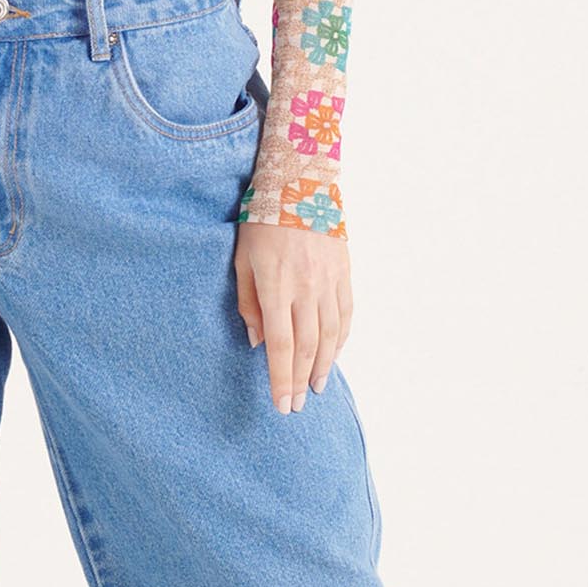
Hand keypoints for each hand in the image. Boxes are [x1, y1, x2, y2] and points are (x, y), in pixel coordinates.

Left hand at [234, 221, 352, 413]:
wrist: (300, 181)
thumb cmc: (261, 220)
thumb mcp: (242, 259)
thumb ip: (248, 302)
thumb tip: (256, 342)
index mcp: (277, 286)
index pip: (282, 346)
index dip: (282, 379)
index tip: (281, 404)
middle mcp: (307, 288)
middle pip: (308, 347)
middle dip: (301, 381)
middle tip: (297, 405)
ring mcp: (329, 281)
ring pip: (331, 335)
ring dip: (324, 366)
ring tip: (316, 387)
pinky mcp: (344, 272)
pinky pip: (345, 313)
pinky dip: (341, 338)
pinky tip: (334, 354)